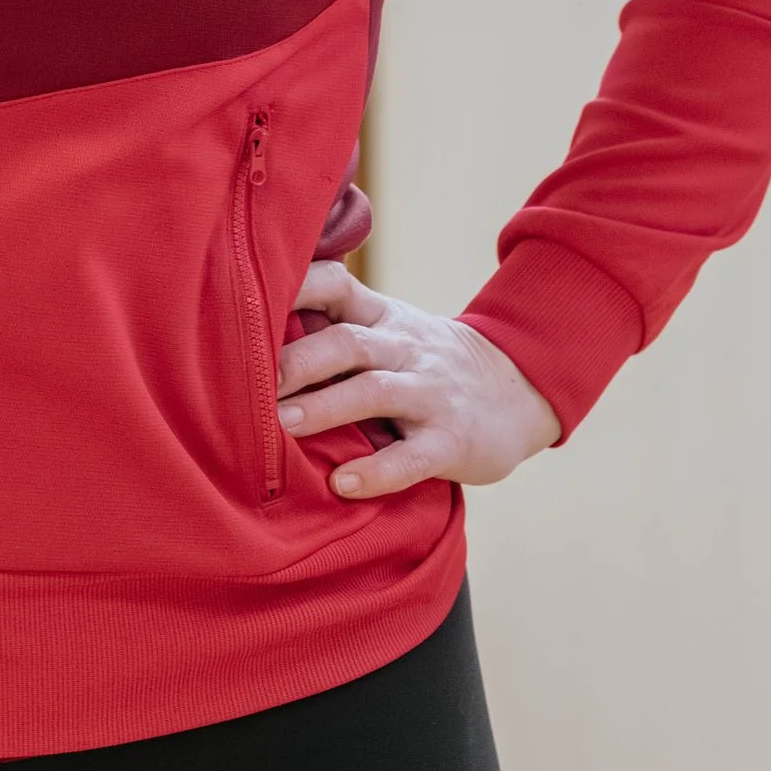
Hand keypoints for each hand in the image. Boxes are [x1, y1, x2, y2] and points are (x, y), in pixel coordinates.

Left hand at [278, 261, 558, 498]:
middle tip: (251, 383)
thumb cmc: (432, 363)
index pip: (338, 286)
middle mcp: (406, 350)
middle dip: (298, 360)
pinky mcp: (451, 441)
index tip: (248, 301)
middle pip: (348, 342)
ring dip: (325, 407)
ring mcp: (430, 395)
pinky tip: (344, 483)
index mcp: (385, 318)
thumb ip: (341, 323)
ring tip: (281, 426)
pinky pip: (412, 457)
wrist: (522, 389)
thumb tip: (260, 324)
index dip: (296, 288)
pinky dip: (377, 471)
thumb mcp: (395, 328)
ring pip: (375, 393)